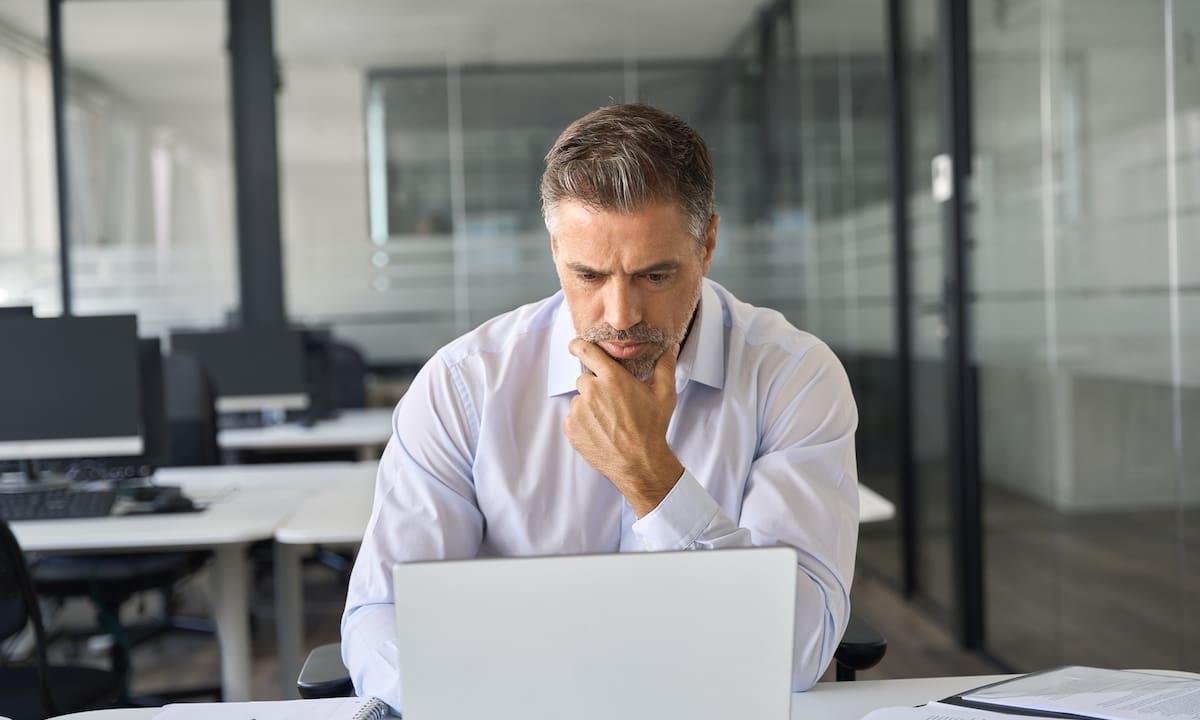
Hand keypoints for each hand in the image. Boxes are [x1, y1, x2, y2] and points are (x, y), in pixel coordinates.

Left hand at [563, 339, 683, 516]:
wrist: (639, 463)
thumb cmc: (652, 428)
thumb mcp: (664, 395)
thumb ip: (665, 367)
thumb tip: (671, 348)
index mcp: (612, 378)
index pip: (585, 351)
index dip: (578, 346)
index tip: (576, 347)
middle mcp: (592, 391)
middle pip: (585, 379)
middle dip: (596, 387)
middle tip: (613, 403)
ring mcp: (579, 410)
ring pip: (579, 400)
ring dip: (589, 406)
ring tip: (609, 421)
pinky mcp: (571, 428)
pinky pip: (573, 419)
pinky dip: (583, 423)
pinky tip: (601, 431)